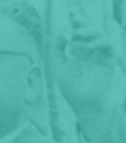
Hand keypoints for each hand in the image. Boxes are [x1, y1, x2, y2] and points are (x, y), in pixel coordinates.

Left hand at [55, 0, 124, 142]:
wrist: (84, 103)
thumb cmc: (71, 88)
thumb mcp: (59, 66)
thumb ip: (57, 50)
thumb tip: (61, 31)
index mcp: (78, 49)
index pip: (78, 31)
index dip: (76, 22)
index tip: (70, 15)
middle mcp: (90, 49)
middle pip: (89, 29)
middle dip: (82, 23)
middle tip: (74, 21)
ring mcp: (100, 53)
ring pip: (99, 34)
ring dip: (88, 32)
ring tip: (78, 37)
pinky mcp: (108, 59)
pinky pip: (107, 45)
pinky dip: (98, 42)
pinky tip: (89, 46)